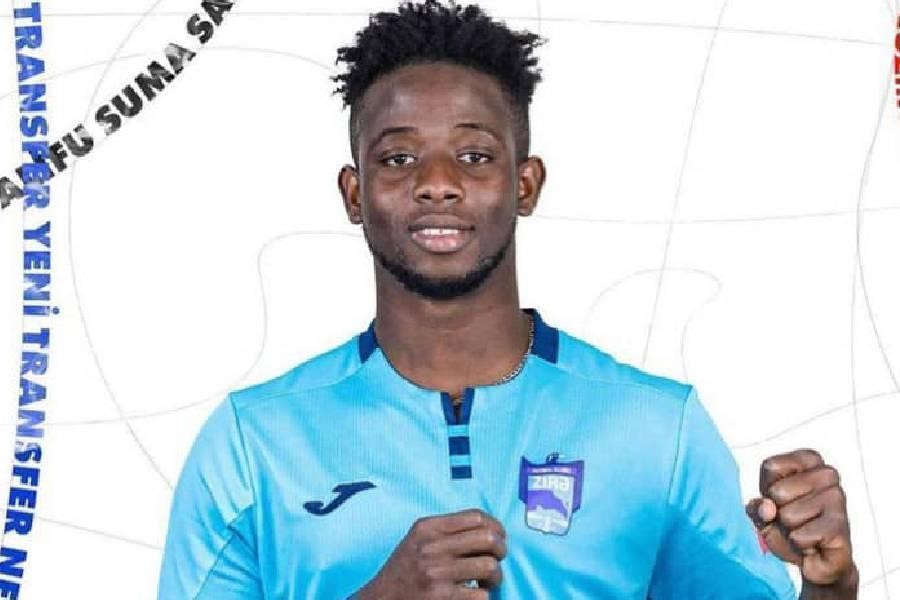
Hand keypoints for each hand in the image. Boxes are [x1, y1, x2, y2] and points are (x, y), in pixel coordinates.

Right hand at [355, 508, 506, 599]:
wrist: (380, 599)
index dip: (496, 526)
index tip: (499, 537)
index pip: (476, 516)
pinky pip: (481, 595)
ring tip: (487, 582)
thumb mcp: (417, 539)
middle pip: (488, 538)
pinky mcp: (440, 597)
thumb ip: (445, 530)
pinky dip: (484, 596)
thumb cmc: (403, 570)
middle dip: (501, 550)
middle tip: (497, 560)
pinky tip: (474, 595)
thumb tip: (487, 528)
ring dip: (495, 577)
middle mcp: (432, 546)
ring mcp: (436, 572)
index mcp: (428, 527)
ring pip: (489, 566)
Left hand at [746, 449, 857, 596]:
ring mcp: (837, 498)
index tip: (781, 497)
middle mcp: (827, 474)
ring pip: (788, 515)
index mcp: (809, 460)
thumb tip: (767, 509)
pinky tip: (813, 543)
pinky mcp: (841, 526)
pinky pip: (799, 537)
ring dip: (789, 530)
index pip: (771, 466)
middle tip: (793, 519)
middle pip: (778, 491)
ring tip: (803, 530)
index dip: (767, 488)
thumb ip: (757, 507)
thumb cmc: (789, 526)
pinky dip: (798, 544)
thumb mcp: (763, 511)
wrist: (814, 558)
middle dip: (778, 511)